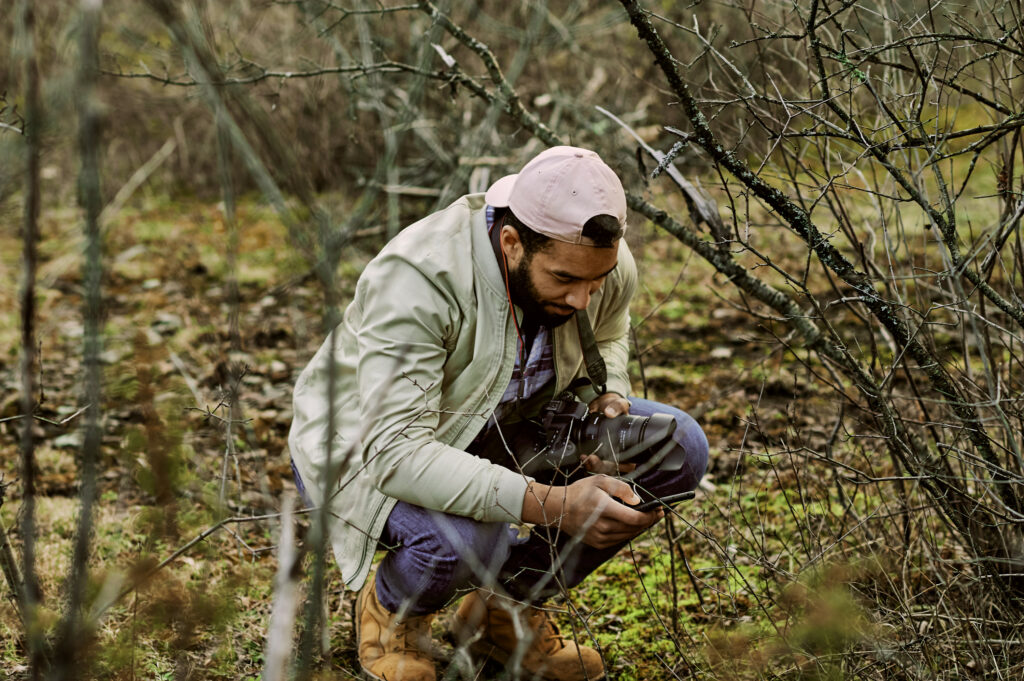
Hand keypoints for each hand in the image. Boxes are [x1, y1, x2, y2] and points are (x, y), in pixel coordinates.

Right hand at [520, 475, 661, 548]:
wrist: (559, 508)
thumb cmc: (580, 492)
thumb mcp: (600, 481)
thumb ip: (621, 488)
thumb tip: (638, 500)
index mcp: (603, 508)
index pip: (633, 518)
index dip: (649, 516)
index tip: (658, 510)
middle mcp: (601, 526)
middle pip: (634, 528)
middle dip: (648, 520)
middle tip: (657, 513)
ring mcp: (599, 537)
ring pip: (628, 535)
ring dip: (640, 527)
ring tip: (647, 518)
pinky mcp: (598, 543)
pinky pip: (619, 539)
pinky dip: (628, 532)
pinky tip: (632, 524)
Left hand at [582, 392, 635, 473]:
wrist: (603, 406)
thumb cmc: (615, 408)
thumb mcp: (619, 404)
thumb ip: (617, 406)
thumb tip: (609, 412)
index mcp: (631, 447)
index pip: (626, 464)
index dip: (616, 465)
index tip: (605, 458)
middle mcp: (620, 454)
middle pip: (612, 469)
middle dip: (600, 467)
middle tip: (591, 458)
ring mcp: (608, 455)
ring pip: (602, 469)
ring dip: (592, 466)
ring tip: (585, 457)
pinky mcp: (597, 453)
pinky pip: (593, 463)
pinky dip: (587, 462)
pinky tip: (582, 457)